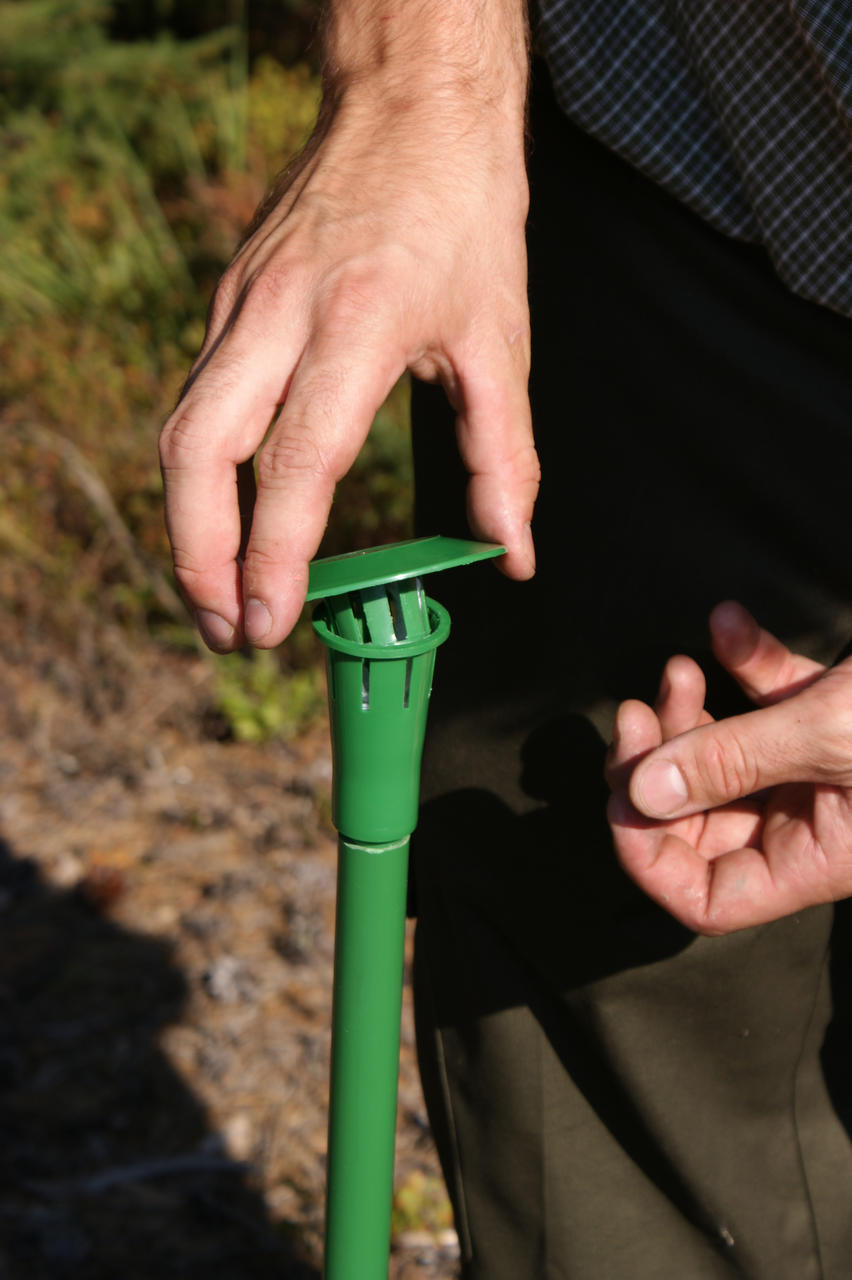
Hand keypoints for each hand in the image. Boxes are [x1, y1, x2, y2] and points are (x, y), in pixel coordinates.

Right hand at [159, 1, 537, 652]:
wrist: (410, 104)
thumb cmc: (464, 212)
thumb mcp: (501, 336)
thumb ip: (504, 457)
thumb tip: (512, 552)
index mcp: (359, 325)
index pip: (295, 461)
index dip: (274, 552)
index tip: (268, 621)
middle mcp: (280, 315)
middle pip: (199, 455)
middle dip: (199, 558)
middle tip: (228, 630)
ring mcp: (240, 304)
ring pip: (181, 431)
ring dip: (189, 526)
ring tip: (218, 595)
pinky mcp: (227, 299)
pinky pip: (198, 399)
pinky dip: (202, 473)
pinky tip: (227, 516)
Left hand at [606, 601, 851, 933]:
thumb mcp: (835, 734)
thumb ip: (733, 762)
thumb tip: (639, 791)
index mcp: (818, 856)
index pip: (706, 899)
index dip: (648, 857)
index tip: (622, 791)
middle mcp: (814, 821)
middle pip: (698, 819)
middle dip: (654, 767)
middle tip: (635, 712)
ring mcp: (824, 767)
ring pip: (726, 756)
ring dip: (689, 713)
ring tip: (677, 668)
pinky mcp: (839, 712)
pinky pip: (773, 697)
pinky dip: (745, 662)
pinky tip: (729, 621)